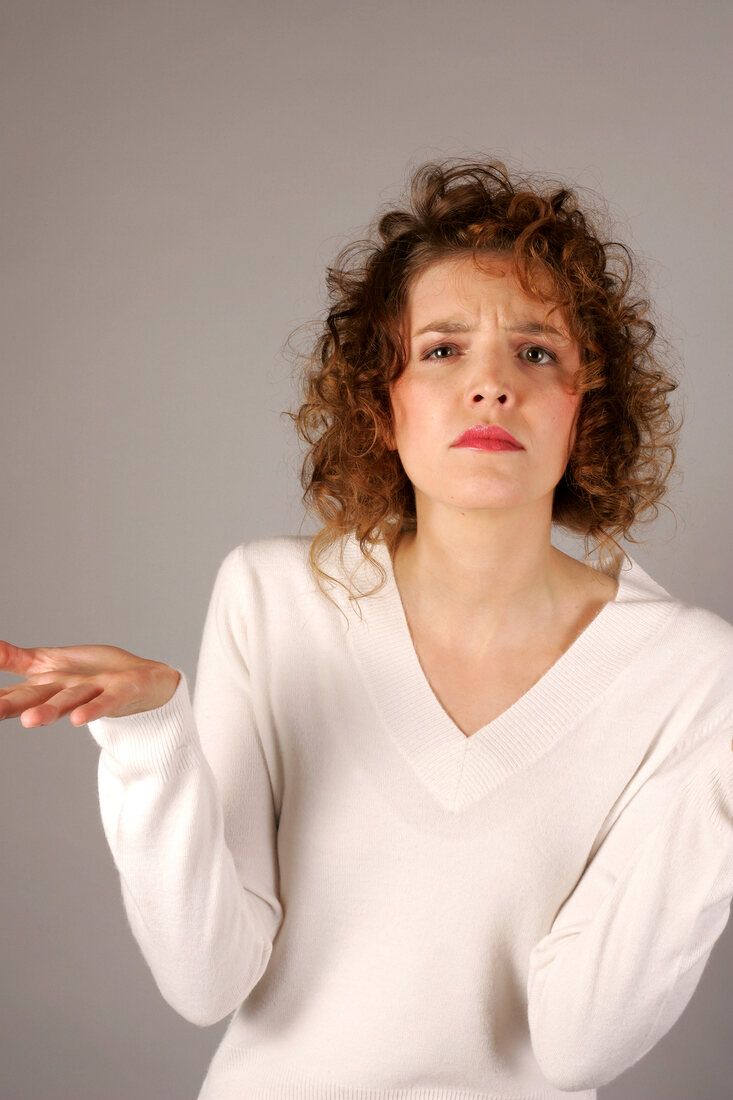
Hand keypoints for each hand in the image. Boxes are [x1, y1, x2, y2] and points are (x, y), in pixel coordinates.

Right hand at [0, 641, 180, 726]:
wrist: (144, 684)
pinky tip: (78, 720)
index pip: (11, 693)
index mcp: (45, 687)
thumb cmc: (93, 675)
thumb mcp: (48, 662)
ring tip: (30, 721)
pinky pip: (105, 701)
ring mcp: (92, 693)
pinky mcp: (120, 691)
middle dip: (10, 708)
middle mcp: (64, 693)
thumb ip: (14, 659)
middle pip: (34, 700)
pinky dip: (92, 709)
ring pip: (67, 702)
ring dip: (48, 712)